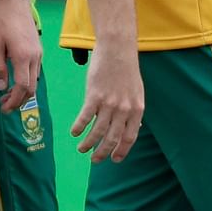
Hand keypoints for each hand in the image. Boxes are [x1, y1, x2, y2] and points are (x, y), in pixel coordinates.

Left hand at [0, 0, 41, 113]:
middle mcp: (34, 57)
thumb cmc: (2, 21)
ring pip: (34, 80)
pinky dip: (26, 81)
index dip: (14, 101)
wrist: (15, 3)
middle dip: (19, 100)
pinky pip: (35, 71)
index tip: (4, 108)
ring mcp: (38, 54)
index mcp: (23, 57)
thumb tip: (1, 87)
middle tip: (4, 106)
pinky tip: (15, 80)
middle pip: (31, 88)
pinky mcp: (38, 50)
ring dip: (23, 91)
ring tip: (7, 95)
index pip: (23, 87)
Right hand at [71, 44, 143, 162]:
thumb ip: (133, 111)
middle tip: (94, 160)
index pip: (129, 137)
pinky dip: (79, 128)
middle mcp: (124, 109)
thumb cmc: (126, 70)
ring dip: (88, 144)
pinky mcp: (94, 96)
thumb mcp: (137, 92)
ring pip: (97, 132)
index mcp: (137, 110)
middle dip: (102, 153)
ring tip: (81, 149)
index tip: (114, 159)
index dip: (121, 151)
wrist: (117, 50)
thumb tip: (133, 128)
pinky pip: (85, 117)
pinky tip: (74, 133)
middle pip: (112, 138)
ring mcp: (109, 103)